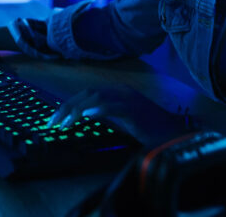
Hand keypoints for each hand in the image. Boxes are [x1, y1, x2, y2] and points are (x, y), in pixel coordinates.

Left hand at [46, 85, 186, 146]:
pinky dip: (98, 109)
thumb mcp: (122, 119)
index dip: (67, 105)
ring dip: (77, 110)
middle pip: (86, 94)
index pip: (85, 94)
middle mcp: (121, 91)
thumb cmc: (149, 129)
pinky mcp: (135, 110)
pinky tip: (87, 116)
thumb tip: (82, 116)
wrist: (173, 133)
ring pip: (96, 97)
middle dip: (66, 108)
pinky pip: (113, 107)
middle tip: (52, 123)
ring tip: (64, 123)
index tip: (53, 120)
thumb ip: (105, 113)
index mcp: (116, 91)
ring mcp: (128, 98)